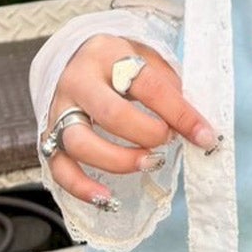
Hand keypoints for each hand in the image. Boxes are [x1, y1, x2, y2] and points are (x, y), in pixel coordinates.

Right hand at [43, 34, 218, 207]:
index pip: (149, 85)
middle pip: (111, 113)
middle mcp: (79, 81)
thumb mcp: (146, 57)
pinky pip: (59, 167)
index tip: (204, 135)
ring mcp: (59, 109)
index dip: (180, 112)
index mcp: (108, 54)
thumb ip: (168, 85)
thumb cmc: (118, 61)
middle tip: (167, 140)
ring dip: (118, 160)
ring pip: (80, 142)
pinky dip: (80, 186)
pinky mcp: (47, 135)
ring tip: (147, 163)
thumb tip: (194, 124)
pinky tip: (105, 198)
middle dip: (146, 133)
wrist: (74, 57)